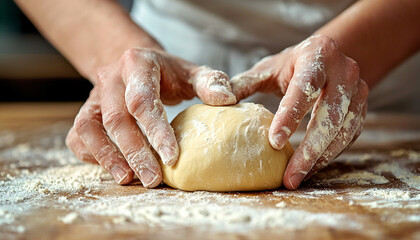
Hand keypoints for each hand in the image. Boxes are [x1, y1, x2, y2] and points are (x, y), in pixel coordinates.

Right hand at [66, 48, 236, 186]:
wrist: (135, 65)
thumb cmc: (168, 74)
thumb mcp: (191, 71)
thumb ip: (210, 82)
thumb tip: (228, 99)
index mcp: (136, 62)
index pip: (142, 100)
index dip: (155, 130)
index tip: (172, 157)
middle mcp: (110, 78)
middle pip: (116, 118)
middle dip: (135, 152)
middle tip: (153, 179)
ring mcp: (93, 96)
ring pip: (90, 128)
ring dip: (109, 157)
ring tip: (130, 180)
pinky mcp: (85, 111)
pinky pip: (79, 135)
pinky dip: (92, 154)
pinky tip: (114, 169)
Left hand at [231, 35, 367, 189]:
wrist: (328, 57)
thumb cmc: (292, 65)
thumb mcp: (268, 68)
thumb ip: (244, 83)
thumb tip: (219, 101)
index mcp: (318, 55)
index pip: (304, 88)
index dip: (290, 116)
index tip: (274, 143)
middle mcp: (344, 71)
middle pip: (329, 115)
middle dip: (309, 150)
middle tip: (289, 177)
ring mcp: (359, 90)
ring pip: (343, 130)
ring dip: (320, 158)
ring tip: (297, 178)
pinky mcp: (362, 108)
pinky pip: (349, 137)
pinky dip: (330, 154)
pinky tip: (311, 167)